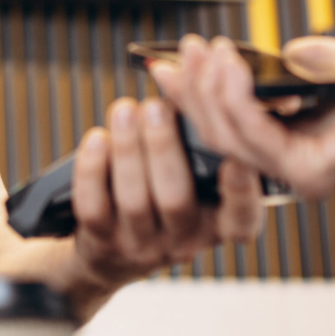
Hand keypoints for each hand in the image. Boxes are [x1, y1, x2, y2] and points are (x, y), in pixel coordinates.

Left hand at [69, 97, 264, 290]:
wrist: (111, 252)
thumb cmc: (159, 195)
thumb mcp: (189, 179)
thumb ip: (193, 141)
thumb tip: (186, 83)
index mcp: (216, 225)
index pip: (241, 221)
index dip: (241, 192)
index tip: (236, 157)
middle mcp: (183, 241)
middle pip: (175, 199)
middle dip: (163, 147)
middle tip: (156, 105)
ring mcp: (140, 246)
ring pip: (133, 200)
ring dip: (128, 148)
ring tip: (125, 109)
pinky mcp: (101, 243)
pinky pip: (94, 207)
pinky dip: (93, 169)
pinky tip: (97, 138)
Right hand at [148, 26, 334, 199]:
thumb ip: (311, 59)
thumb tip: (285, 55)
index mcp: (303, 140)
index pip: (233, 125)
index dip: (199, 96)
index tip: (171, 64)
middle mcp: (298, 164)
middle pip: (221, 134)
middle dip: (194, 91)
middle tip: (181, 53)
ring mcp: (301, 173)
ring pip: (230, 136)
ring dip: (209, 90)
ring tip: (207, 51)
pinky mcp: (308, 172)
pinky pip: (253, 135)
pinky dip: (234, 98)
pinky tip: (230, 65)